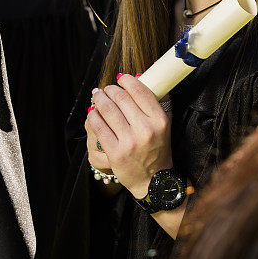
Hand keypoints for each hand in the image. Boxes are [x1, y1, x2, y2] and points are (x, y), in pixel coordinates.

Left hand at [86, 74, 171, 198]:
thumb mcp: (165, 125)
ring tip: (97, 96)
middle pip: (121, 98)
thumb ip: (157, 101)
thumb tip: (142, 77)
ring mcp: (129, 142)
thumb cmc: (158, 149)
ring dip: (99, 99)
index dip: (127, 81)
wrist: (153, 181)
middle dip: (110, 90)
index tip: (121, 78)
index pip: (140, 91)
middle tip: (106, 89)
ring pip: (107, 110)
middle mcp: (146, 130)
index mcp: (159, 120)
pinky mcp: (115, 153)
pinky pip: (99, 127)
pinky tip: (93, 113)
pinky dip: (93, 116)